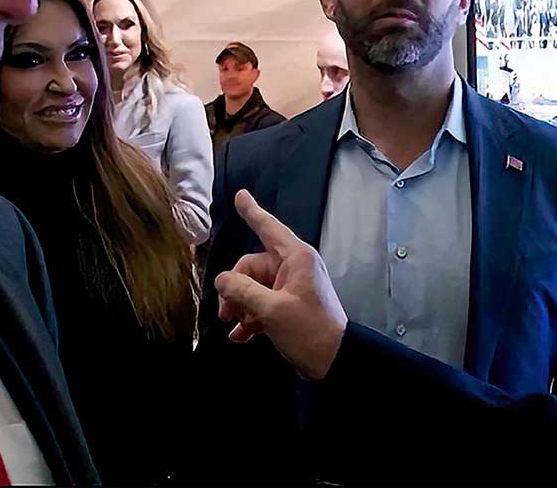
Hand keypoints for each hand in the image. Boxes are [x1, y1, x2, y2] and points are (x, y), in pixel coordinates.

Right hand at [215, 190, 347, 379]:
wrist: (334, 360)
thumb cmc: (310, 330)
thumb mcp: (271, 309)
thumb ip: (242, 291)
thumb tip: (222, 280)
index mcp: (296, 258)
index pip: (269, 227)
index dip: (252, 211)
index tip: (240, 195)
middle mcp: (294, 268)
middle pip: (251, 267)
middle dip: (235, 289)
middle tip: (227, 312)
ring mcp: (291, 288)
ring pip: (253, 288)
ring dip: (241, 306)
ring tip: (236, 326)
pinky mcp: (288, 306)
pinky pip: (261, 304)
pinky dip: (250, 318)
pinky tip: (241, 335)